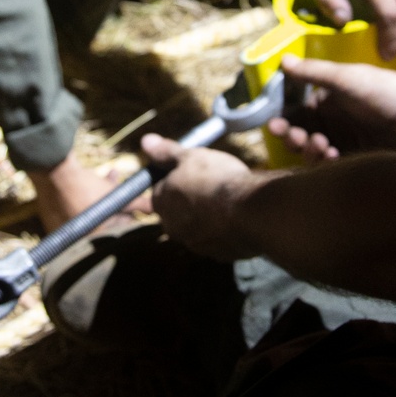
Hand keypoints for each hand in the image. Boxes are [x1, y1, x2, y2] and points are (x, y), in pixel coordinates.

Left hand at [141, 134, 263, 261]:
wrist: (250, 212)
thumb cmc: (216, 179)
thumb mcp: (190, 156)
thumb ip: (166, 152)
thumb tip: (145, 141)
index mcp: (162, 203)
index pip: (155, 195)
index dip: (165, 186)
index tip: (172, 184)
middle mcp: (173, 228)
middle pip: (175, 213)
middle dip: (186, 203)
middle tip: (206, 187)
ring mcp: (196, 244)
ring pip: (196, 228)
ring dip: (205, 217)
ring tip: (225, 201)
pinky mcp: (218, 255)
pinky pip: (217, 239)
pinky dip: (223, 230)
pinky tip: (236, 218)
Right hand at [267, 55, 395, 164]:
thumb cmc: (386, 92)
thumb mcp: (346, 78)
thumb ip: (313, 72)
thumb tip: (282, 61)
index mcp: (329, 101)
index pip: (296, 113)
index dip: (283, 120)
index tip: (274, 125)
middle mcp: (335, 122)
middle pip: (301, 136)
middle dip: (294, 138)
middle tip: (297, 138)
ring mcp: (346, 142)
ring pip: (314, 153)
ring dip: (310, 151)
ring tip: (321, 144)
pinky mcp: (358, 161)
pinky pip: (332, 167)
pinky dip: (327, 164)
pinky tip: (333, 157)